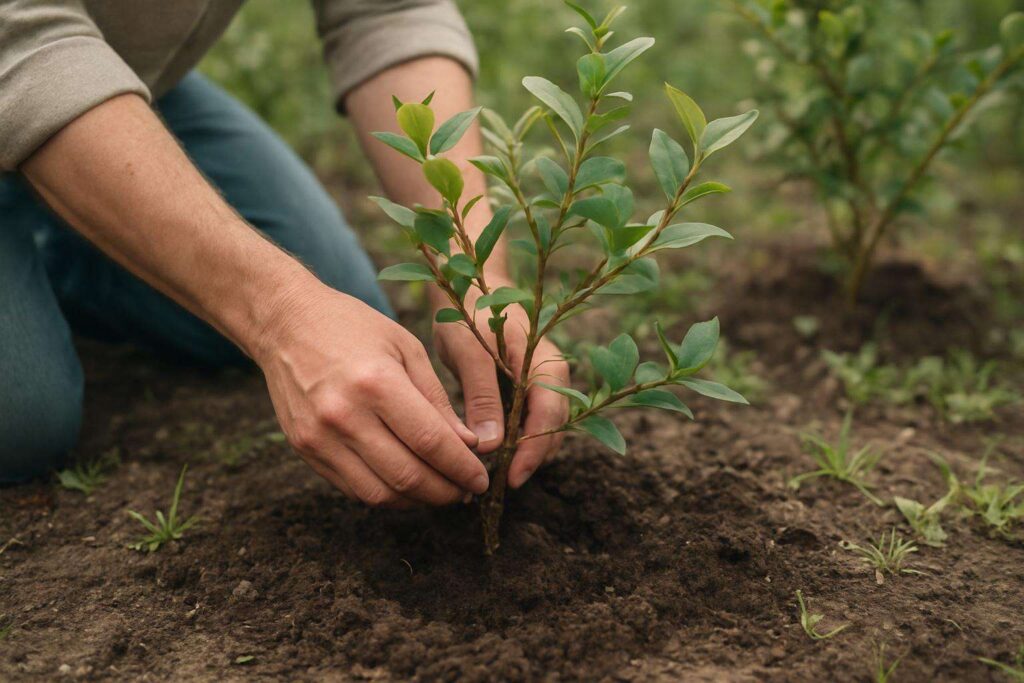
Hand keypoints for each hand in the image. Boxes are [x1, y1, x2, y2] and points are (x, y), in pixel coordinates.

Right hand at [255, 281, 488, 507]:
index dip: (461, 468)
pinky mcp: (304, 449)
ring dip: (417, 501)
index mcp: (376, 383)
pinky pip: (352, 489)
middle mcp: (344, 415)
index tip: (481, 479)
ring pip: (379, 494)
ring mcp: (319, 437)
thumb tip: (468, 446)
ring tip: (440, 491)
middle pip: (407, 476)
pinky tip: (406, 484)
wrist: (284, 322)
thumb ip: (438, 400)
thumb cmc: (353, 327)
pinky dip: (386, 495)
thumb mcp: (406, 348)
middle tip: (466, 491)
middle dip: (446, 492)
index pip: (430, 442)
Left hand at [433, 278, 569, 489]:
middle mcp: (551, 373)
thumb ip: (482, 396)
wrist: (472, 284)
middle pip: (553, 427)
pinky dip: (519, 437)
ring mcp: (544, 379)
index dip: (533, 451)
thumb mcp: (470, 351)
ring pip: (545, 426)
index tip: (511, 478)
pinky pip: (532, 418)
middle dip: (532, 457)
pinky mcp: (530, 384)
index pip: (549, 417)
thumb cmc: (469, 313)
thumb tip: (491, 446)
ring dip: (526, 450)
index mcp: (543, 362)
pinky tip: (495, 452)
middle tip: (501, 484)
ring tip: (496, 475)